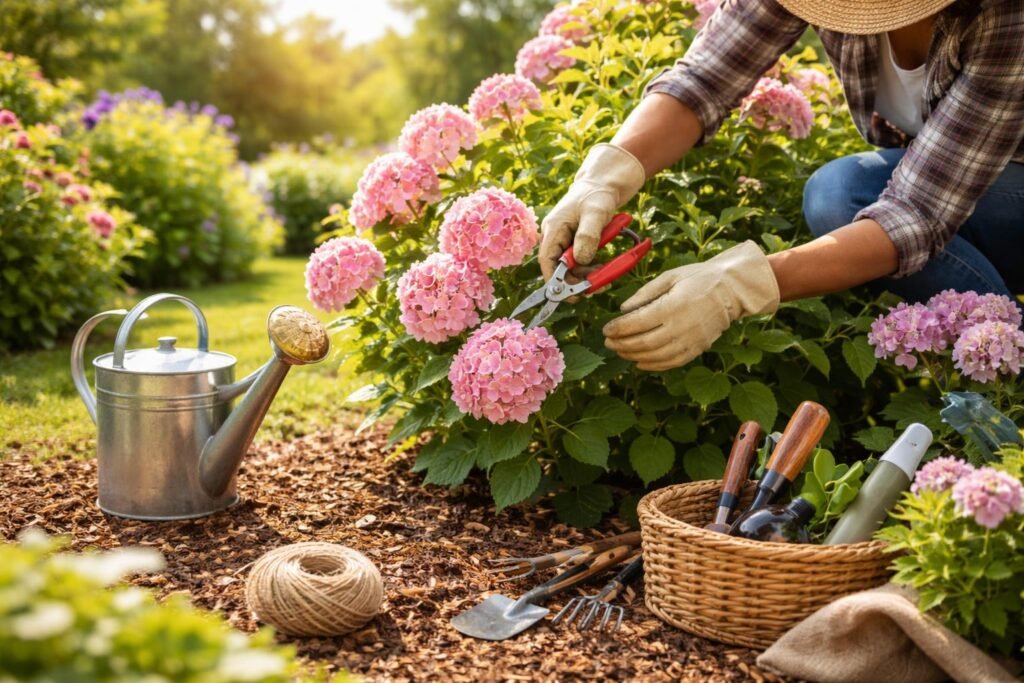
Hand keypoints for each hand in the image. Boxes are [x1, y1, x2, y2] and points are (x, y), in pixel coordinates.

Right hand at [539, 143, 644, 280]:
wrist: (604, 184)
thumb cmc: (598, 194)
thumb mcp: (596, 213)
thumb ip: (588, 237)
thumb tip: (581, 261)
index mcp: (554, 229)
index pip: (546, 261)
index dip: (555, 281)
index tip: (569, 294)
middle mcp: (555, 237)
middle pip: (559, 268)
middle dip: (576, 280)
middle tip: (597, 287)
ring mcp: (565, 241)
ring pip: (571, 268)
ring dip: (586, 276)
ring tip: (605, 276)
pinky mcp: (575, 243)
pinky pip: (580, 263)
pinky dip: (591, 269)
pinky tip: (604, 268)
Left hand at [603, 242, 779, 370]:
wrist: (732, 290)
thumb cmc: (699, 278)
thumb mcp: (670, 277)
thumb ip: (645, 293)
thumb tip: (623, 309)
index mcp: (672, 306)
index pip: (636, 323)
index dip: (617, 329)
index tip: (606, 329)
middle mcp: (681, 326)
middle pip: (643, 343)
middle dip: (621, 344)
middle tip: (608, 342)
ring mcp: (691, 340)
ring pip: (655, 356)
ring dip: (633, 356)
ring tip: (620, 351)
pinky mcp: (698, 349)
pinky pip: (672, 362)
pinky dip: (653, 365)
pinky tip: (639, 362)